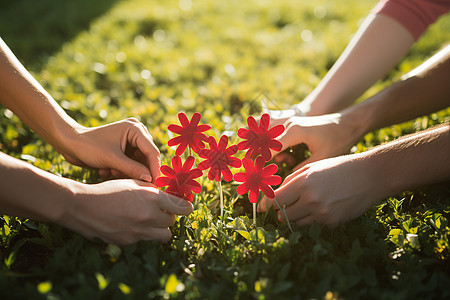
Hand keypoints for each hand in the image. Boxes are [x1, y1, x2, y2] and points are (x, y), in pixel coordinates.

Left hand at [59, 118, 160, 182]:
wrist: (69, 143)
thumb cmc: (88, 147)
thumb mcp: (111, 160)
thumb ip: (132, 169)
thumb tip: (151, 180)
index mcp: (135, 129)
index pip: (152, 152)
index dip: (155, 169)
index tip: (157, 185)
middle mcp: (136, 133)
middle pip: (147, 158)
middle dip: (137, 170)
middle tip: (128, 180)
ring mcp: (131, 141)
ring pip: (139, 163)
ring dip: (126, 171)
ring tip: (110, 171)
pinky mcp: (125, 149)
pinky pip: (131, 163)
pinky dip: (121, 170)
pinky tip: (107, 169)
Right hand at [61, 179, 192, 244]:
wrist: (82, 207)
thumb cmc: (108, 190)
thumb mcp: (133, 182)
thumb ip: (152, 189)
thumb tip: (167, 195)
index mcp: (151, 198)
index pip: (180, 207)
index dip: (186, 207)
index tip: (187, 207)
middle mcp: (148, 216)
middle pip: (171, 222)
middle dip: (168, 216)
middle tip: (161, 210)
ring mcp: (139, 231)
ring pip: (162, 235)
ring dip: (160, 228)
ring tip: (150, 219)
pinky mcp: (129, 242)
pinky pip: (145, 239)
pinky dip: (143, 233)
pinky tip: (132, 223)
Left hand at [259, 154, 384, 226]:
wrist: (370, 176)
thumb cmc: (339, 167)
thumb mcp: (313, 167)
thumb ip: (292, 180)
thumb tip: (276, 194)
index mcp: (303, 183)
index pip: (276, 199)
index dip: (266, 205)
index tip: (260, 209)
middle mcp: (311, 200)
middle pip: (283, 214)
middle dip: (280, 212)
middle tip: (282, 207)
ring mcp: (322, 213)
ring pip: (296, 223)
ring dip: (295, 217)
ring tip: (303, 206)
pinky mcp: (332, 223)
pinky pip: (313, 226)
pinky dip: (311, 220)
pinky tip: (319, 208)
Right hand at [271, 113, 360, 169]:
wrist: (349, 123)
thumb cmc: (338, 139)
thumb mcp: (321, 158)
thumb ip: (301, 169)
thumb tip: (286, 179)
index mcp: (295, 131)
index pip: (271, 148)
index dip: (265, 162)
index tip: (264, 174)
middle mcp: (290, 125)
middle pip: (271, 145)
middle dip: (275, 159)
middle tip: (286, 167)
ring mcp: (291, 124)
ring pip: (276, 143)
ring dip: (281, 155)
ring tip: (294, 162)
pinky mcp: (294, 126)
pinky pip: (282, 140)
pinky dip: (285, 150)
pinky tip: (295, 156)